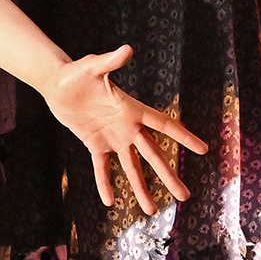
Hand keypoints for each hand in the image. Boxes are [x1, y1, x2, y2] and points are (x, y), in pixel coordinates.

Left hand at [36, 46, 209, 213]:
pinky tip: (110, 202)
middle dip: (168, 176)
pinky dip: (105, 183)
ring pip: (131, 167)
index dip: (183, 137)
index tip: (204, 150)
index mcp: (132, 109)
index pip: (163, 125)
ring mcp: (112, 137)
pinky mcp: (94, 143)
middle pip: (153, 155)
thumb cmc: (76, 72)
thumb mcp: (92, 67)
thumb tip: (127, 49)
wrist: (56, 83)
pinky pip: (102, 168)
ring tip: (152, 210)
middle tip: (185, 197)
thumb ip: (110, 61)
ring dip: (141, 188)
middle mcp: (127, 127)